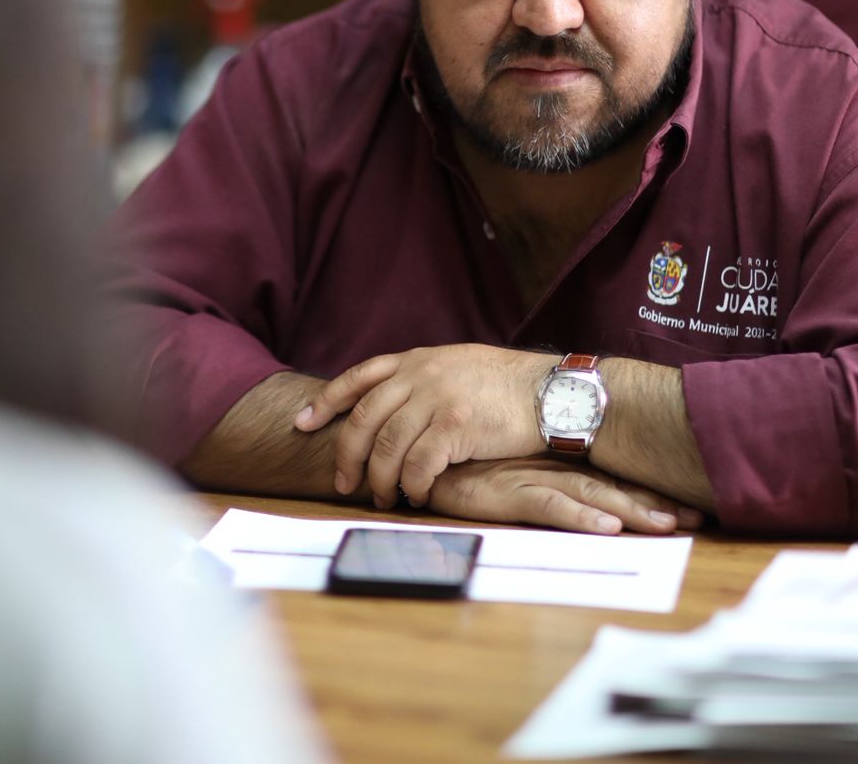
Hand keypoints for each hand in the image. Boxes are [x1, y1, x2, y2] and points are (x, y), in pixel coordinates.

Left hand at [293, 344, 550, 508]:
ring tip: (382, 497)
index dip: (326, 400)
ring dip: (379, 478)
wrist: (555, 392)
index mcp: (418, 359)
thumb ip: (423, 378)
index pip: (358, 377)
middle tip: (343, 482)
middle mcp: (422, 374)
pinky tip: (417, 497)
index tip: (303, 422)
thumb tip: (393, 403)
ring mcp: (438, 399)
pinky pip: (419, 465)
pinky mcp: (457, 427)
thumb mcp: (458, 365)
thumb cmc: (509, 386)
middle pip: (364, 418)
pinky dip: (412, 486)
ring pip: (387, 446)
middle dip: (347, 454)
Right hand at [427, 458, 703, 534]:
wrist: (409, 451)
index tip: (685, 505)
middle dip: (651, 502)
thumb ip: (531, 473)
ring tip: (666, 526)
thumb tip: (567, 486)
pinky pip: (548, 507)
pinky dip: (579, 518)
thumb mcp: (501, 467)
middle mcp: (544, 466)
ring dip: (628, 511)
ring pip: (588, 496)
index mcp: (548, 461)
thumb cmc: (454, 461)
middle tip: (694, 517)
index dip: (645, 490)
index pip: (607, 476)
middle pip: (608, 486)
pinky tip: (606, 530)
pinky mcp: (504, 492)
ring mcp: (527, 477)